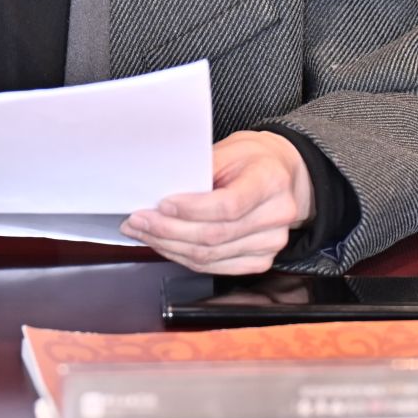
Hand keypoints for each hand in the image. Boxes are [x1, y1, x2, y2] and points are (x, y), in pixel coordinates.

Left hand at [120, 130, 313, 273]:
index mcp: (270, 181)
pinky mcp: (259, 261)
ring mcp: (270, 244)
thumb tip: (160, 190)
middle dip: (168, 230)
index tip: (162, 204)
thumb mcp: (228, 150)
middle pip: (214, 235)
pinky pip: (214, 267)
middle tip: (138, 220)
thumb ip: (200, 171)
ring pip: (209, 256)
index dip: (191, 209)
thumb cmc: (251, 160)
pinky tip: (165, 245)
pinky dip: (183, 257)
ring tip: (143, 232)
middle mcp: (276, 216)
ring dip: (169, 246)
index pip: (228, 205)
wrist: (280, 175)